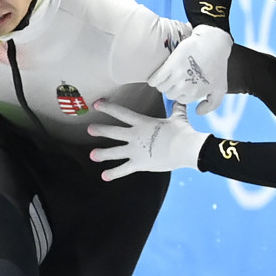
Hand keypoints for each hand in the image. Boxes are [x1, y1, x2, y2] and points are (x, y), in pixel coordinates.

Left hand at [88, 101, 208, 180]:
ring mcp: (135, 150)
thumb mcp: (178, 117)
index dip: (108, 108)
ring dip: (102, 154)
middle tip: (89, 129)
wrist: (186, 149)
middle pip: (113, 132)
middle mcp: (135, 136)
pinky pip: (124, 169)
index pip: (121, 113)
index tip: (97, 104)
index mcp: (142, 123)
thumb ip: (176, 108)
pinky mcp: (139, 164)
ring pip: (114, 152)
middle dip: (100, 131)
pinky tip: (104, 176)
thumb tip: (180, 99)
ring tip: (92, 155)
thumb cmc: (182, 132)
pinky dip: (114, 173)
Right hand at [147, 25, 231, 115]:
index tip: (182, 83)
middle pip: (169, 94)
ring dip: (162, 83)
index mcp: (195, 94)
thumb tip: (197, 111)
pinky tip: (156, 75)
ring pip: (161, 87)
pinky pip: (155, 79)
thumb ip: (211, 104)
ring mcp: (178, 76)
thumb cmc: (218, 65)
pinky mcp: (171, 64)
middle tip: (174, 77)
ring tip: (166, 75)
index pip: (179, 99)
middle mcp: (186, 87)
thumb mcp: (220, 88)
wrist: (214, 43)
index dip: (180, 91)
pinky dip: (153, 79)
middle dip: (171, 87)